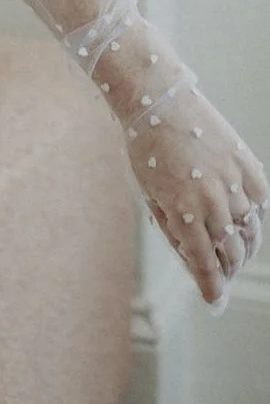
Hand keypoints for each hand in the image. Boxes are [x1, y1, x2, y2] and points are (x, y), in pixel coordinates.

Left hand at [126, 82, 268, 308]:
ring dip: (242, 250)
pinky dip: (254, 220)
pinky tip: (244, 225)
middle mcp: (214, 201)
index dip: (212, 288)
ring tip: (233, 256)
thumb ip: (172, 228)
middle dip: (225, 271)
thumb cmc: (146, 147)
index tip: (215, 303)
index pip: (205, 264)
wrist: (158, 100)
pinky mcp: (249, 167)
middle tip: (220, 278)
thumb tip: (193, 259)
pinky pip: (259, 205)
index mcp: (184, 210)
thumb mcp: (149, 194)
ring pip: (250, 233)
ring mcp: (235, 183)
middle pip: (230, 253)